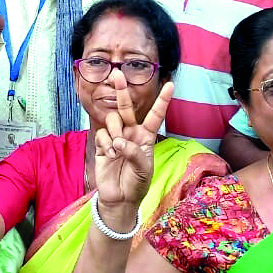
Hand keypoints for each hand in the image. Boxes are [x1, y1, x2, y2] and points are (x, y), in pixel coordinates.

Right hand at [94, 82, 172, 207]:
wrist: (120, 198)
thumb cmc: (137, 183)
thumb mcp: (143, 169)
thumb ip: (134, 152)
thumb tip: (119, 141)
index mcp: (146, 136)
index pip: (155, 115)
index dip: (162, 100)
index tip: (170, 84)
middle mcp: (131, 133)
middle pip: (126, 107)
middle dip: (121, 91)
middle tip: (118, 74)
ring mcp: (115, 137)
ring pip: (112, 120)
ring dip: (114, 131)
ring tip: (116, 149)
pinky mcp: (102, 145)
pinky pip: (102, 134)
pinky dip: (105, 144)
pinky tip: (109, 155)